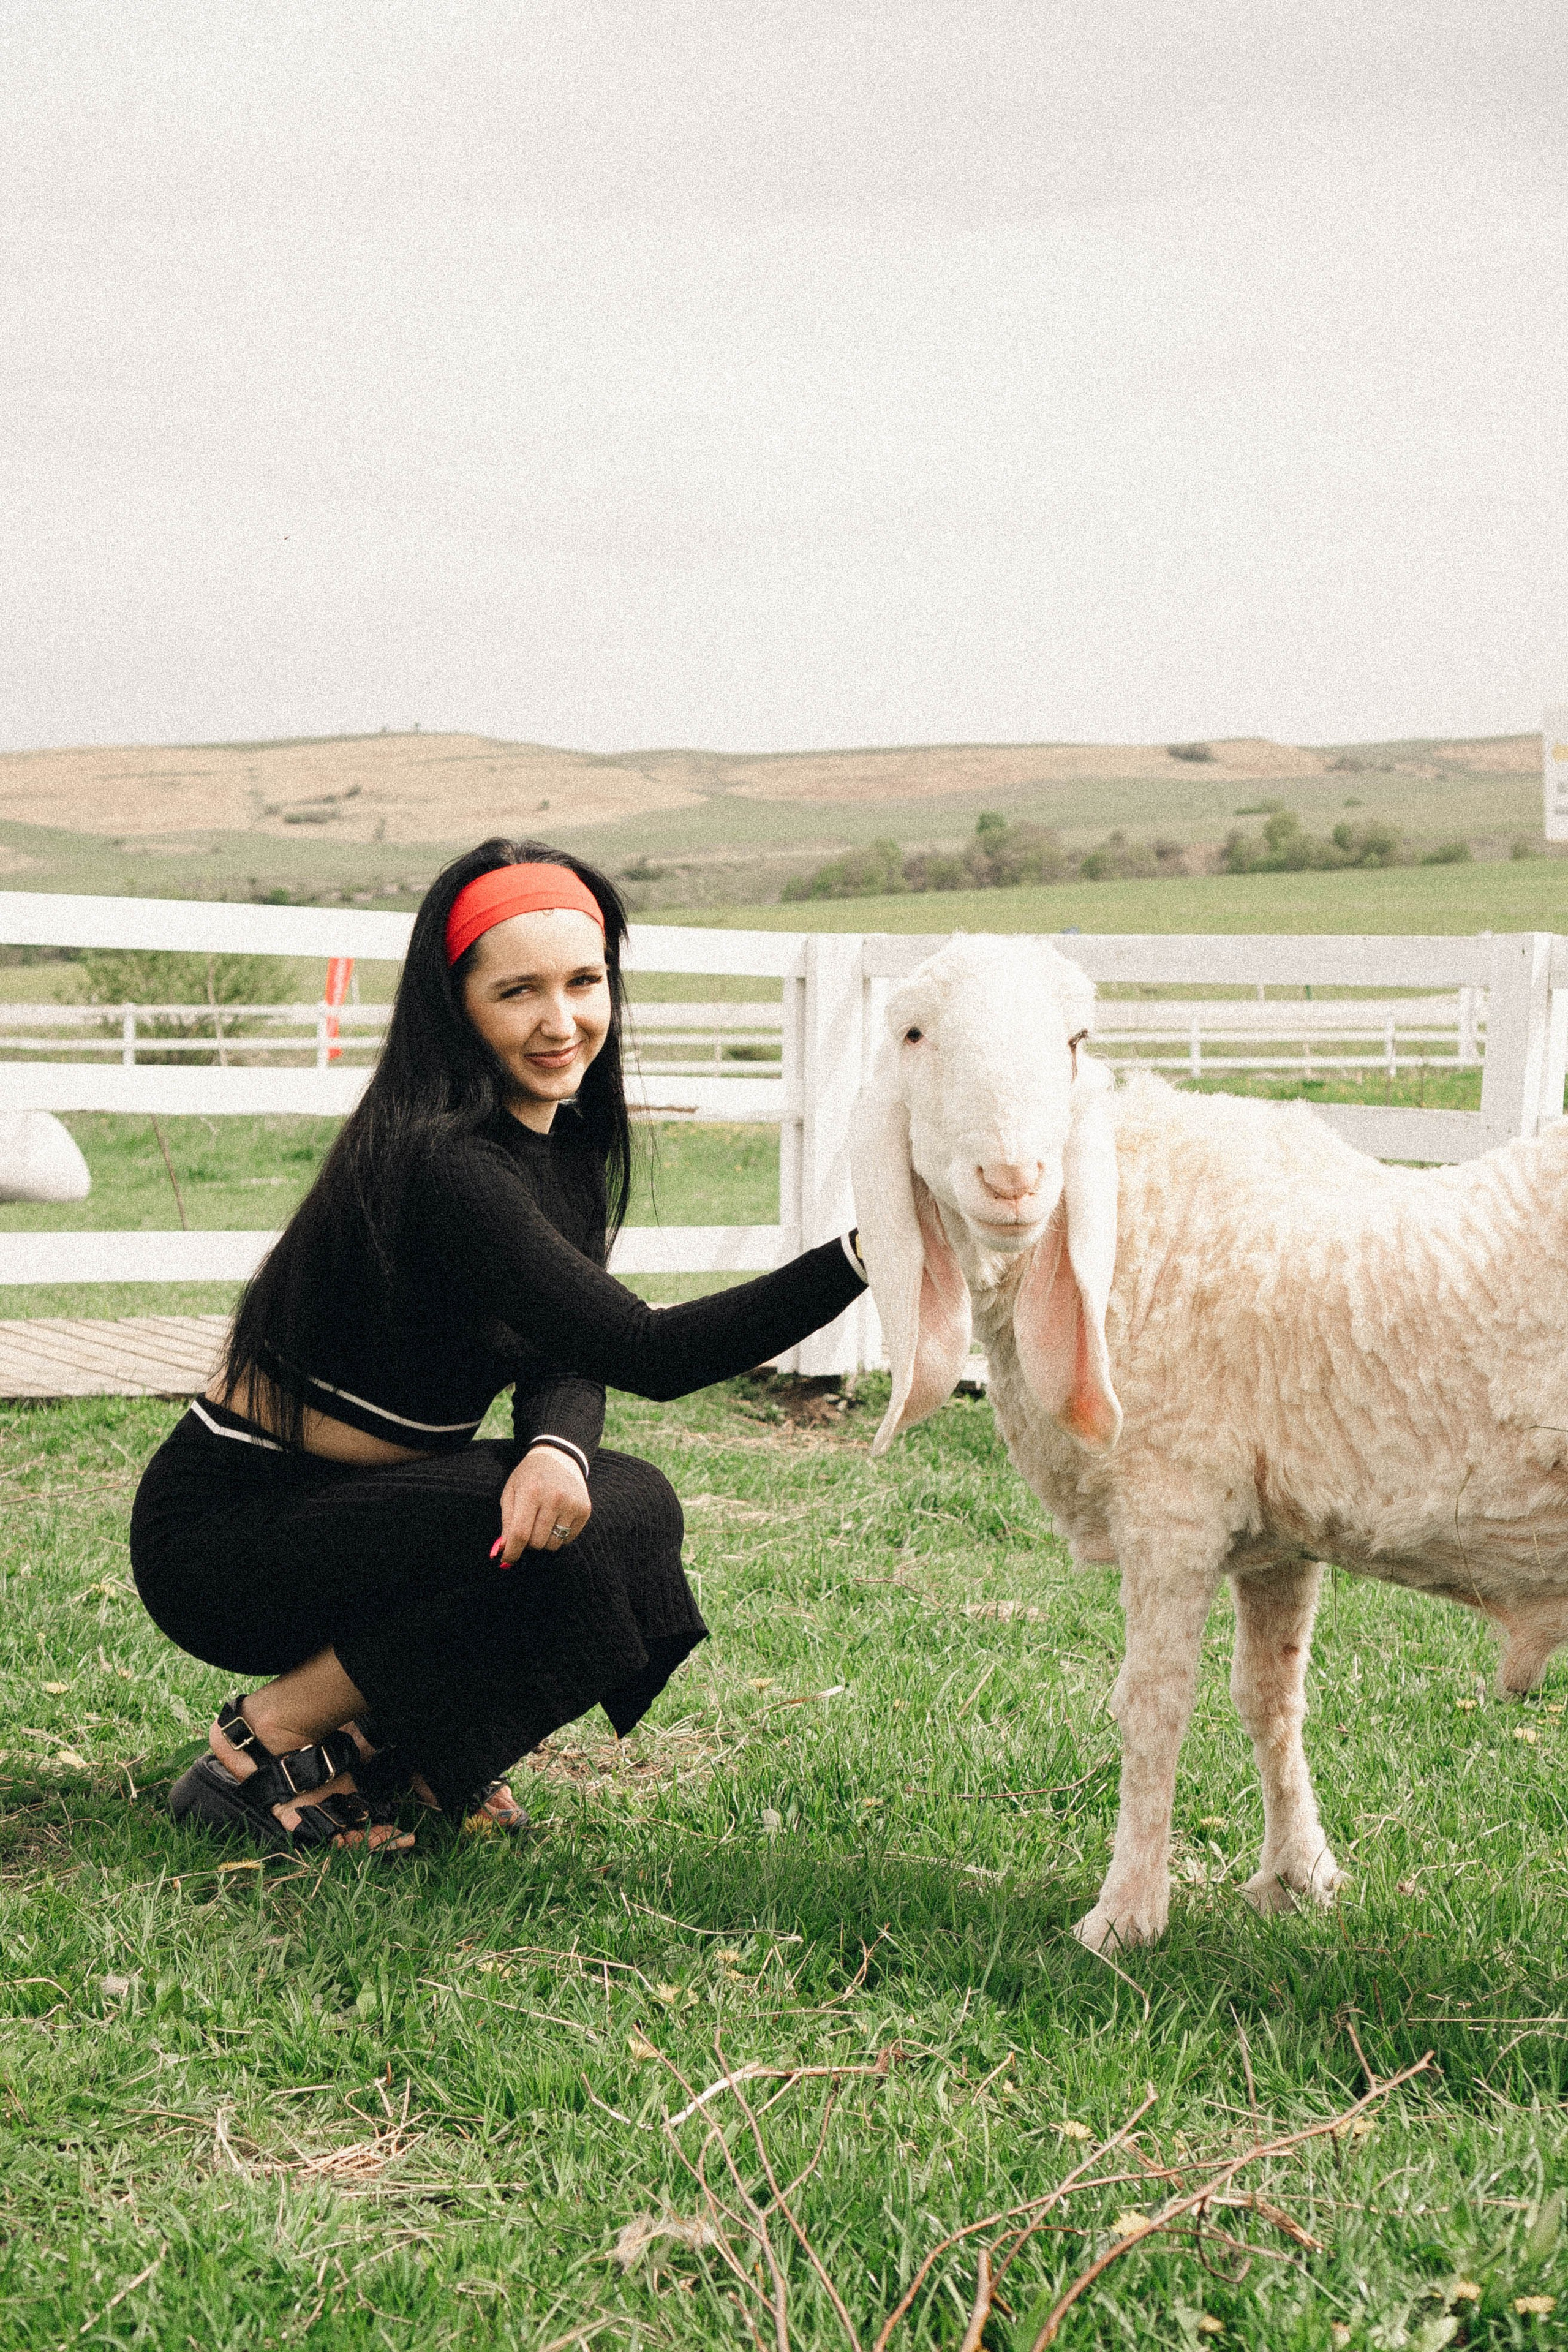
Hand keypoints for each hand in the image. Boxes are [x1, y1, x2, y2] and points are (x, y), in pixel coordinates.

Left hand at [496, 1446, 591, 1564]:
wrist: (558, 1456)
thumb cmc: (529, 1477)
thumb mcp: (511, 1492)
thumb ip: (507, 1522)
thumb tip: (503, 1550)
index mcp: (531, 1492)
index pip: (520, 1533)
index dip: (512, 1552)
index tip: (506, 1561)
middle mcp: (554, 1498)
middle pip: (537, 1543)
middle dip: (528, 1543)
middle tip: (527, 1528)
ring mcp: (572, 1504)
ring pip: (553, 1544)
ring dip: (544, 1540)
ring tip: (542, 1522)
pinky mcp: (585, 1509)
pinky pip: (568, 1539)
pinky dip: (559, 1536)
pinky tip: (556, 1519)